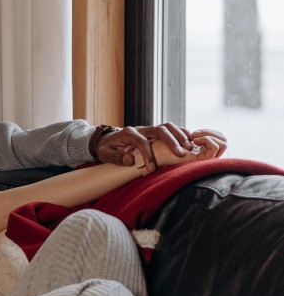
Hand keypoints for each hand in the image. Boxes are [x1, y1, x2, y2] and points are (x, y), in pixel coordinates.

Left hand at [95, 123, 226, 172]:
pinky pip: (170, 129)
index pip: (142, 141)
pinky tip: (190, 141)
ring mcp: (148, 129)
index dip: (148, 154)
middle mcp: (140, 128)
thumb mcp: (105, 154)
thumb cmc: (106, 148)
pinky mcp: (154, 132)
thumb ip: (116, 158)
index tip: (152, 168)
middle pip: (159, 129)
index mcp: (128, 133)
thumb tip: (130, 160)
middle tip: (181, 154)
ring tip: (189, 148)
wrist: (107, 139)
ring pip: (167, 126)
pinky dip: (180, 133)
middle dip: (171, 141)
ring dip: (179, 136)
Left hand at [152, 134, 226, 165]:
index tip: (194, 133)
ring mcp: (206, 160)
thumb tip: (203, 134)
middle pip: (225, 142)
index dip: (211, 133)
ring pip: (224, 144)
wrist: (155, 153)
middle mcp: (208, 156)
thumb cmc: (166, 145)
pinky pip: (215, 148)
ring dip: (209, 136)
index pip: (221, 139)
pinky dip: (207, 140)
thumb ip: (196, 137)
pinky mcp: (203, 162)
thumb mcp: (184, 138)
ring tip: (194, 138)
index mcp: (205, 151)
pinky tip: (194, 141)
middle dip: (212, 133)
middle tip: (195, 135)